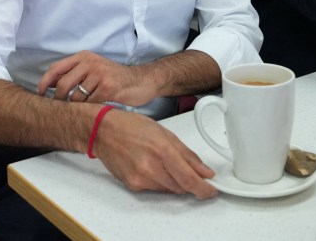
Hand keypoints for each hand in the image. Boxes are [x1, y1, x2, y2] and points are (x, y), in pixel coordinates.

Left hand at [37, 51, 157, 106]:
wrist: (141, 81)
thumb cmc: (114, 78)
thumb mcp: (94, 69)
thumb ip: (75, 73)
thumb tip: (51, 84)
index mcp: (84, 57)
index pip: (57, 68)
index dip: (45, 81)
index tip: (40, 93)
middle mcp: (90, 62)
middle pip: (63, 84)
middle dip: (59, 99)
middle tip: (60, 108)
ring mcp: (100, 74)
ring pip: (76, 97)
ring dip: (77, 107)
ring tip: (84, 109)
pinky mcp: (109, 87)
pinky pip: (90, 103)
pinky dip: (90, 109)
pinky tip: (95, 110)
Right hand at [91, 109, 216, 198]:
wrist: (103, 131)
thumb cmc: (131, 126)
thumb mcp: (165, 133)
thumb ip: (187, 154)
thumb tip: (204, 170)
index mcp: (163, 150)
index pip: (189, 178)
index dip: (204, 188)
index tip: (211, 189)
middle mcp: (151, 167)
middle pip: (181, 186)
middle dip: (190, 182)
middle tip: (193, 174)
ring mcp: (141, 178)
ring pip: (169, 189)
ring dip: (174, 181)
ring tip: (164, 162)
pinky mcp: (133, 185)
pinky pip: (155, 189)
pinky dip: (160, 181)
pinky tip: (152, 166)